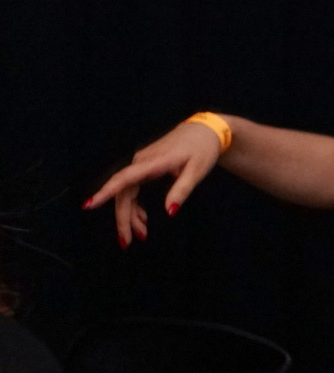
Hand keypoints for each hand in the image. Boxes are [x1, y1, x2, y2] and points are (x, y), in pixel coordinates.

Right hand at [83, 120, 225, 247]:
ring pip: (127, 193)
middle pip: (124, 193)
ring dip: (130, 215)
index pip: (124, 179)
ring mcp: (141, 164)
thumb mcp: (197, 171)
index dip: (106, 193)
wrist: (205, 131)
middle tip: (127, 242)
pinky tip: (143, 218)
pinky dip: (136, 205)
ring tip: (140, 235)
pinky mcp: (144, 167)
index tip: (89, 205)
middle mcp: (141, 162)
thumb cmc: (202, 149)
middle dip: (123, 218)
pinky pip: (133, 188)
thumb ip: (181, 190)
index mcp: (152, 162)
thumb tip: (169, 212)